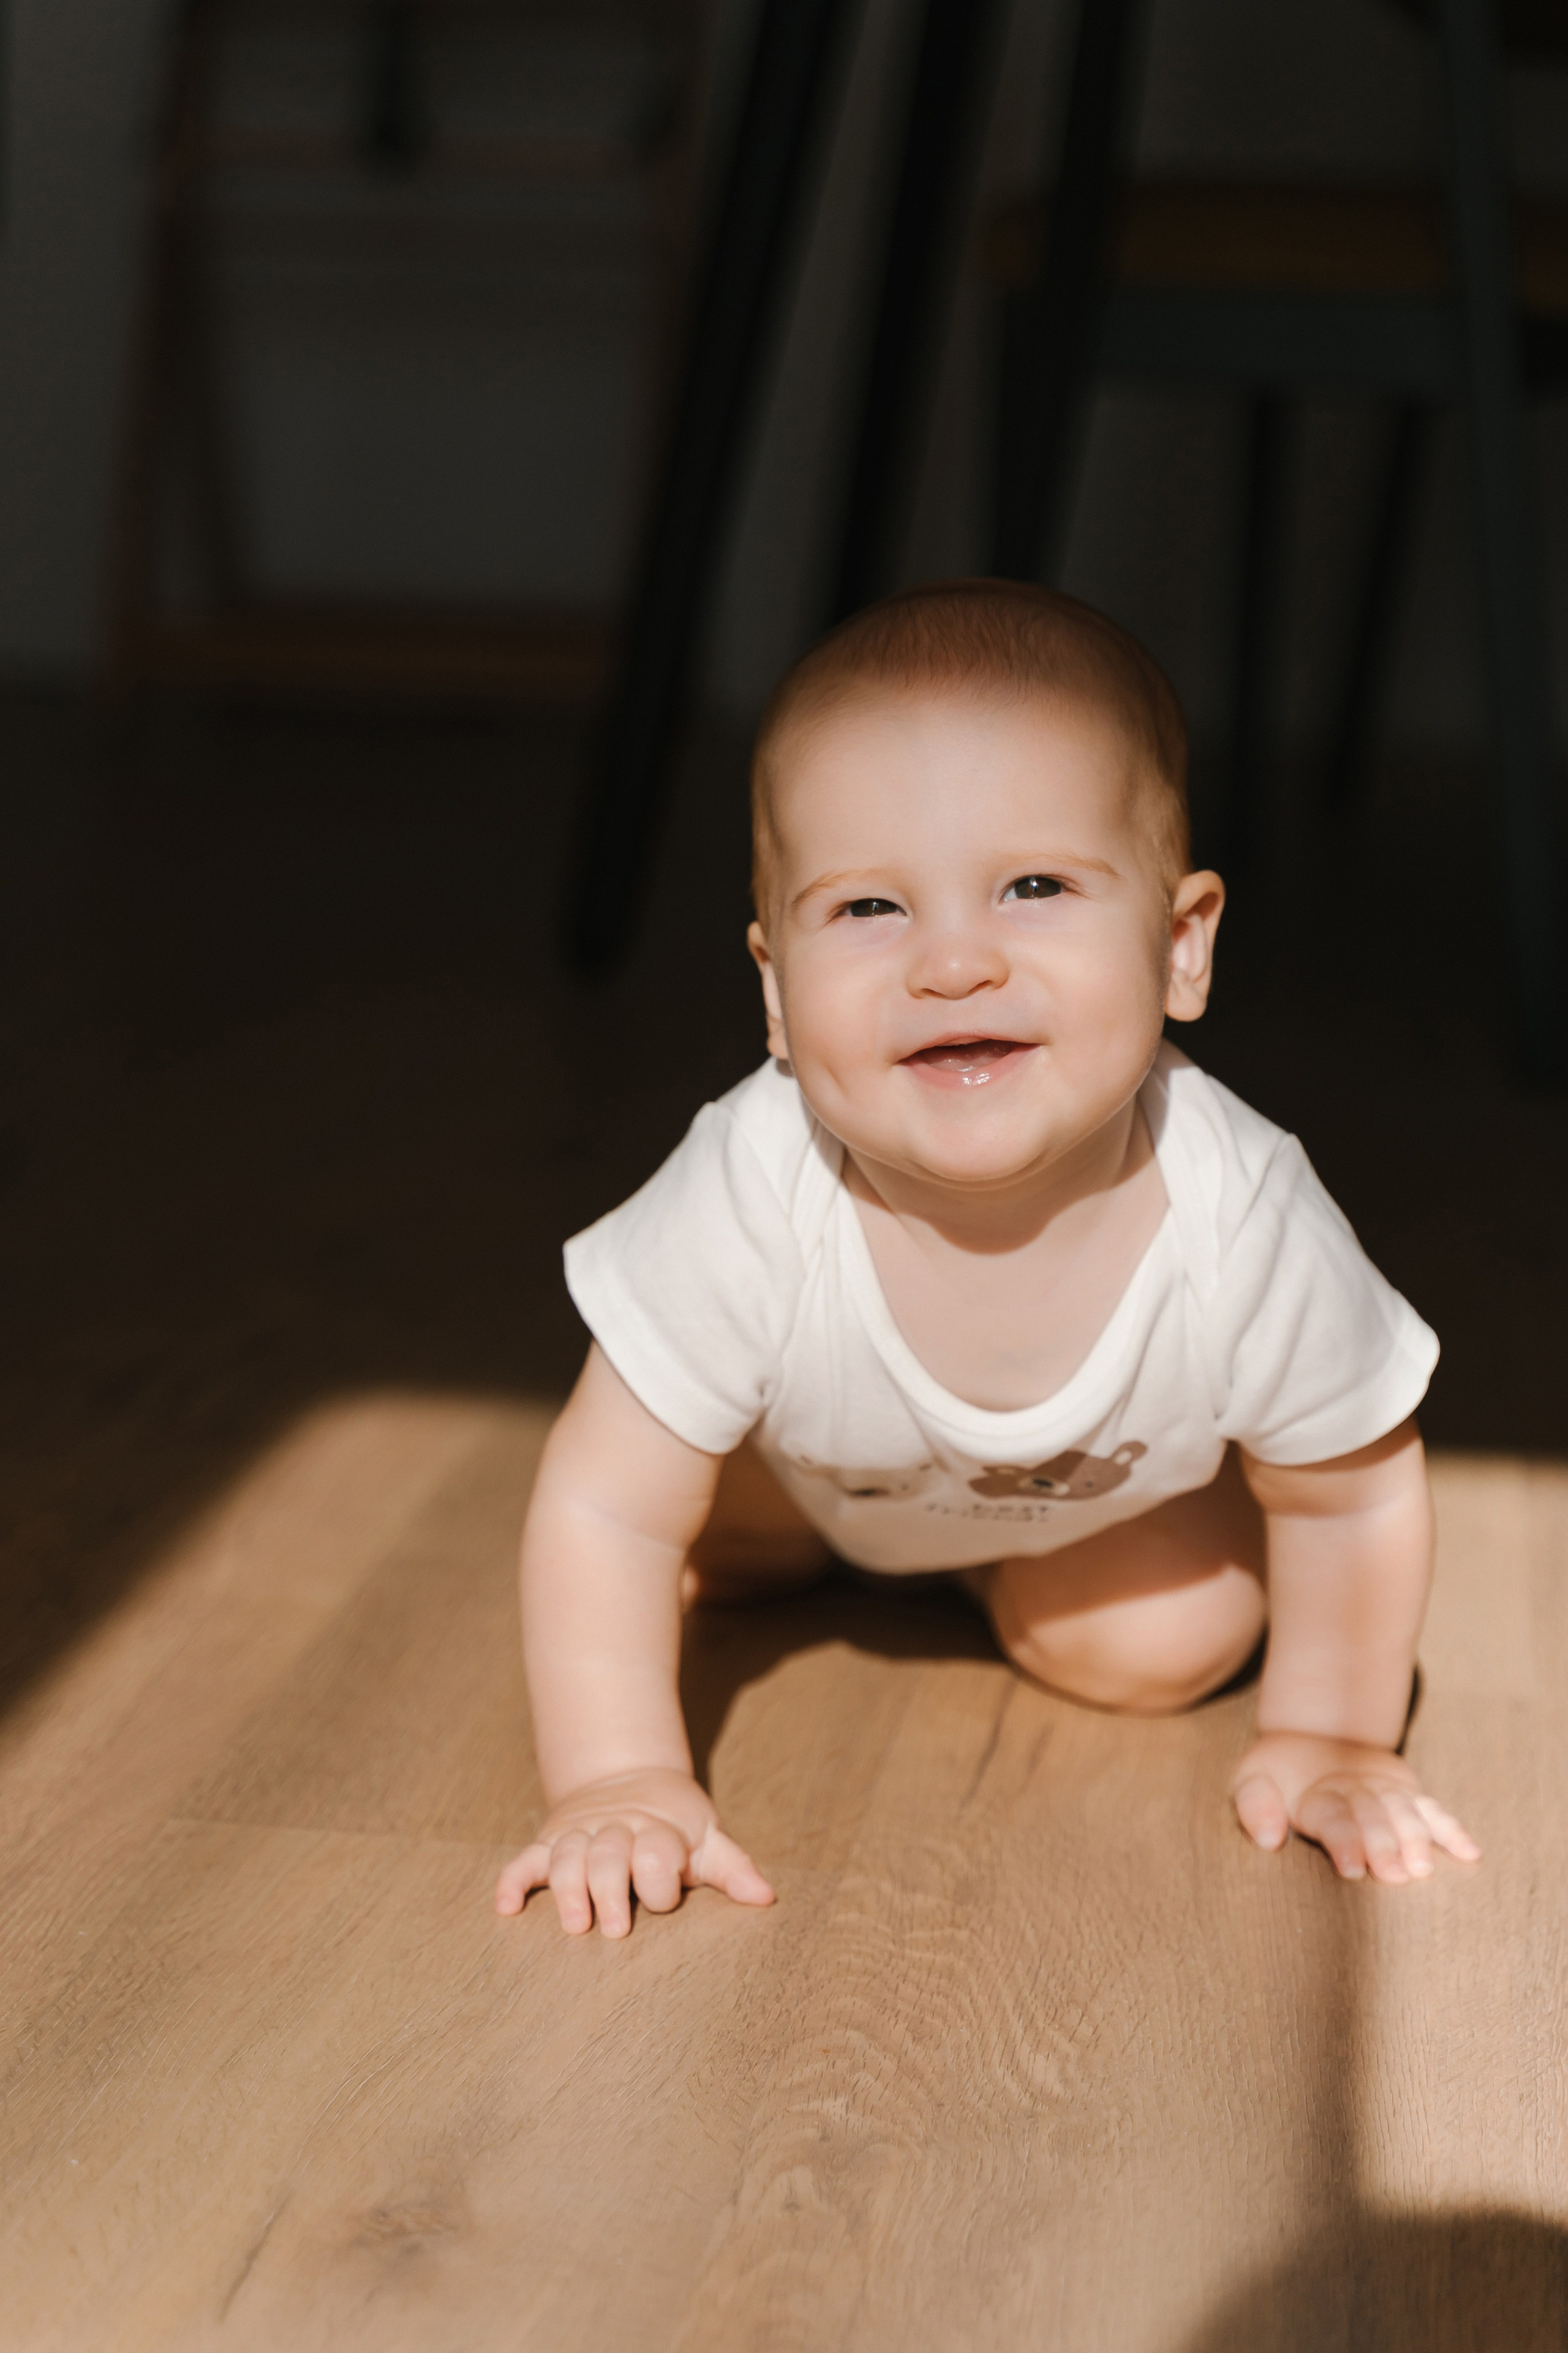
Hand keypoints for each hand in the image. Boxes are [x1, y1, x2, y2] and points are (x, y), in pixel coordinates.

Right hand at [494, 1767, 774, 1936]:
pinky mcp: (550, 1841)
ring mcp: (579, 1834)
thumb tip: (766, 1897)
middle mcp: (615, 1829)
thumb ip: (732, 1868)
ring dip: (568, 1888)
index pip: (657, 1853)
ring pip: (567, 1857)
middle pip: (608, 1856)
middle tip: (616, 1928)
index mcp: (657, 1830)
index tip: (665, 1900)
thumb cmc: (675, 1826)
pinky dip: (512, 1881)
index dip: (661, 1878)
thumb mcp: (707, 1840)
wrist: (631, 1777)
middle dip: (611, 1889)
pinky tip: (506, 1909)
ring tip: (574, 1924)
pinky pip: (524, 1860)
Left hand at [1232, 1729, 1480, 1884]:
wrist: (1312, 1739)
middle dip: (1386, 1845)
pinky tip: (1470, 1852)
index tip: (1354, 1869)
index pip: (1333, 1817)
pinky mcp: (1406, 1793)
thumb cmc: (1278, 1777)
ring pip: (1405, 1811)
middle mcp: (1356, 1789)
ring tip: (1425, 1868)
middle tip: (1397, 1876)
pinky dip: (1451, 1829)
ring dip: (1417, 1838)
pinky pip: (1432, 1809)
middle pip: (1373, 1816)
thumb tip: (1269, 1839)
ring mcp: (1385, 1790)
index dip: (1345, 1842)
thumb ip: (1256, 1808)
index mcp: (1316, 1794)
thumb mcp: (1252, 1783)